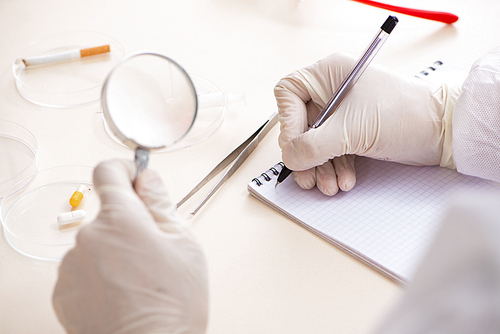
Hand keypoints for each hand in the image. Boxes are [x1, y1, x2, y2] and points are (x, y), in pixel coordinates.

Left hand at [52, 160, 207, 333]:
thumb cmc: (172, 304)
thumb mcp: (183, 244)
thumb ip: (161, 203)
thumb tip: (149, 179)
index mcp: (120, 219)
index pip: (108, 171)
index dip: (124, 171)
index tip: (135, 180)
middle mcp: (88, 237)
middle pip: (108, 215)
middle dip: (130, 225)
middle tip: (153, 251)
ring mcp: (71, 265)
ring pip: (96, 244)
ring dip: (114, 252)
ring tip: (138, 280)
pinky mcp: (63, 291)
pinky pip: (83, 269)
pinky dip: (99, 275)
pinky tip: (121, 294)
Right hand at [274, 52, 459, 195]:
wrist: (442, 131)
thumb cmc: (403, 115)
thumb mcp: (350, 131)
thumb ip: (312, 146)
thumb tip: (289, 158)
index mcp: (328, 74)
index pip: (289, 94)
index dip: (288, 123)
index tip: (296, 147)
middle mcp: (332, 89)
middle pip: (301, 124)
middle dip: (306, 155)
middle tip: (308, 178)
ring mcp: (344, 111)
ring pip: (316, 142)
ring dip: (321, 167)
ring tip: (330, 185)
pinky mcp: (354, 130)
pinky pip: (333, 150)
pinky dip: (335, 167)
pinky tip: (344, 180)